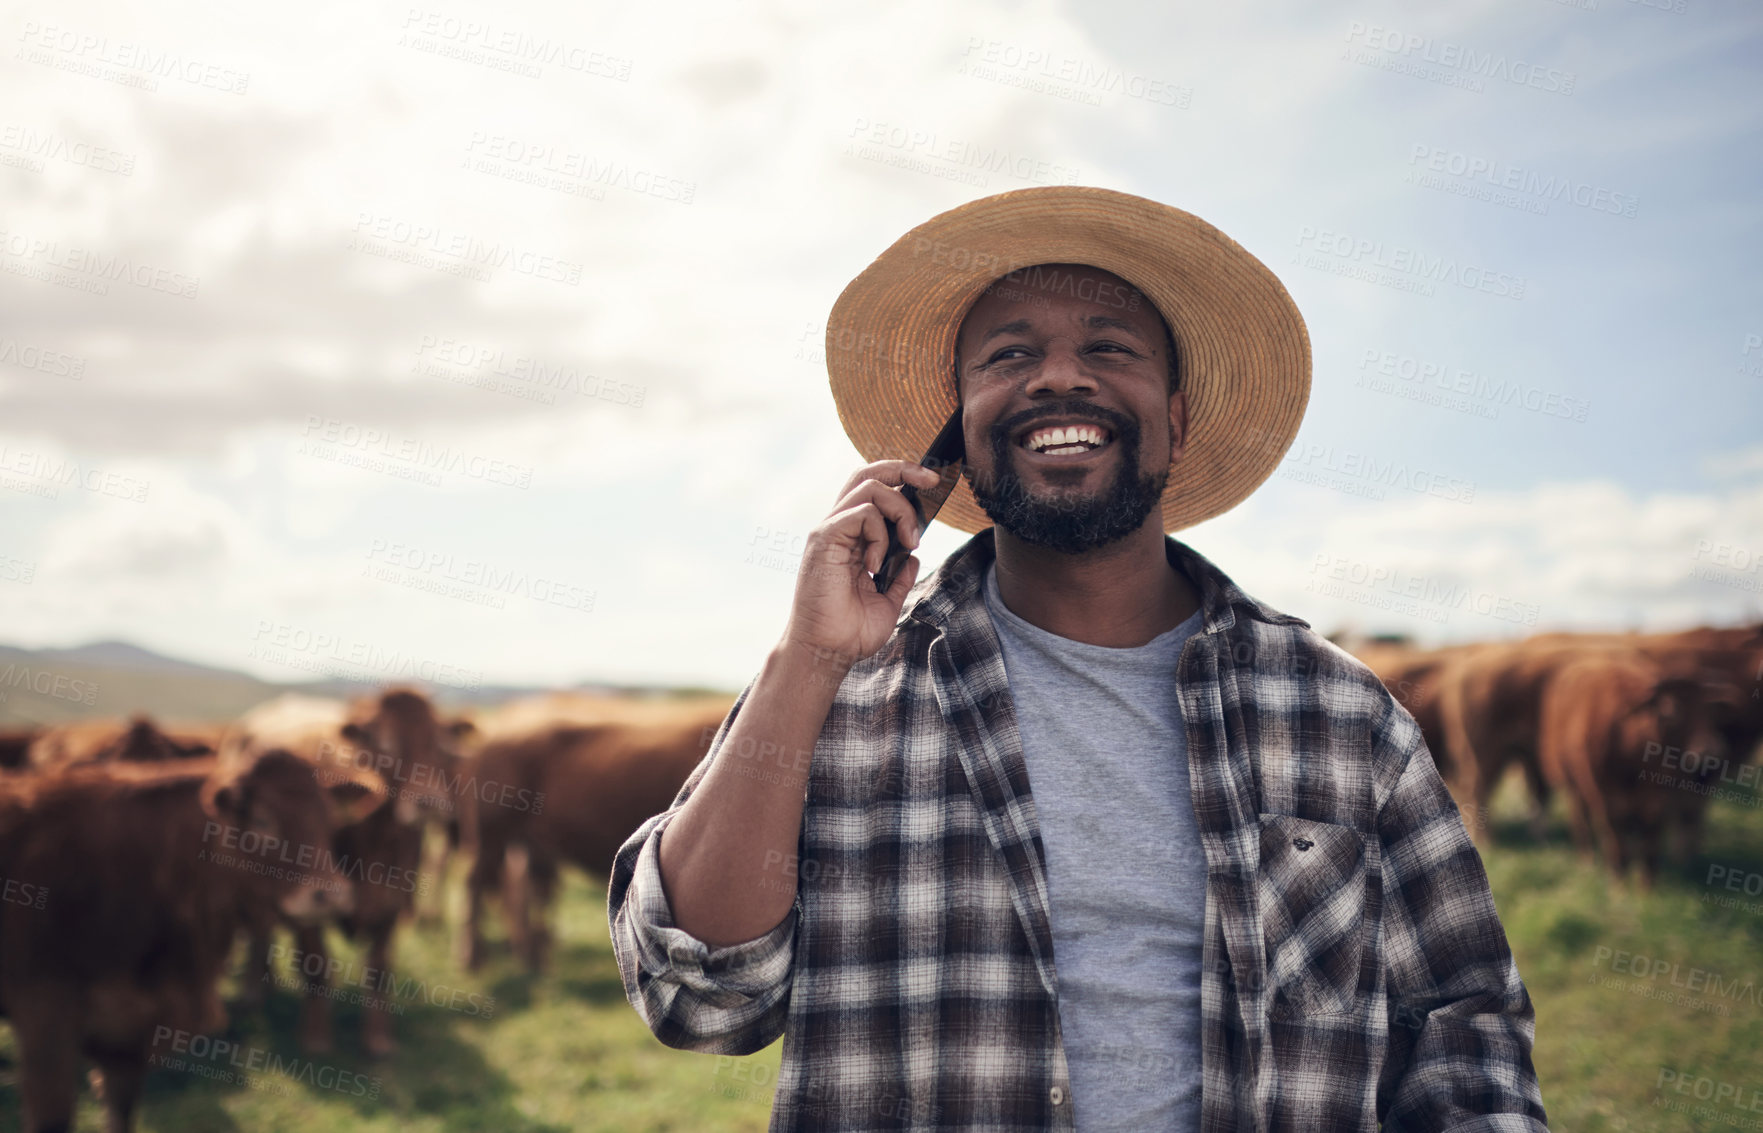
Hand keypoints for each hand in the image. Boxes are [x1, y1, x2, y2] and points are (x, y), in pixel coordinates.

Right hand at [779, 460, 942, 671]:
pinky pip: (862, 514)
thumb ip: (899, 577)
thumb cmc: (849, 632)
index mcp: (851, 538)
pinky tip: (876, 566)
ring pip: (870, 487)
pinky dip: (880, 535)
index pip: (873, 489)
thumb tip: (912, 557)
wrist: (826, 653)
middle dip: (905, 468)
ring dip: (901, 511)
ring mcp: (829, 530)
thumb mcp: (887, 601)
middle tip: (932, 482)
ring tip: (909, 543)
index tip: (932, 486)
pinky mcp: (824, 538)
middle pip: (868, 472)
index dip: (902, 478)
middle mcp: (838, 527)